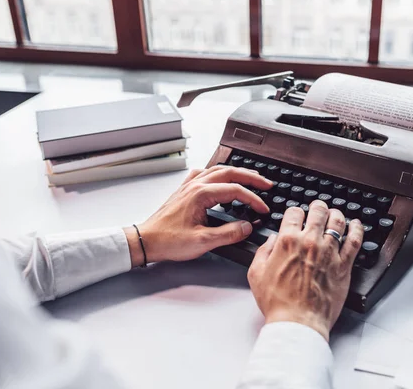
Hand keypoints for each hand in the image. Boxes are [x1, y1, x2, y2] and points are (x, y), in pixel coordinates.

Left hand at [124, 165, 272, 266]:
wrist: (146, 241)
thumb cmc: (169, 240)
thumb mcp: (203, 241)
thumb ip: (229, 233)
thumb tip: (247, 226)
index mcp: (201, 194)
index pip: (236, 190)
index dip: (254, 199)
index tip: (263, 209)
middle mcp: (195, 186)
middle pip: (230, 172)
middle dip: (251, 177)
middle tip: (266, 184)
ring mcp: (189, 186)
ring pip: (218, 170)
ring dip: (237, 173)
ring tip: (251, 179)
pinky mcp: (185, 191)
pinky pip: (204, 174)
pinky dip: (217, 174)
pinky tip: (220, 178)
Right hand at [247, 200, 363, 340]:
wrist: (298, 322)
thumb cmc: (278, 302)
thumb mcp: (256, 274)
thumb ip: (263, 251)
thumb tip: (272, 240)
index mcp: (288, 241)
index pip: (294, 212)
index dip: (295, 212)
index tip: (296, 216)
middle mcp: (310, 242)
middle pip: (319, 211)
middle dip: (318, 206)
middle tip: (318, 208)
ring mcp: (329, 252)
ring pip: (338, 222)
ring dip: (336, 214)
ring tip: (335, 214)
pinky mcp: (344, 265)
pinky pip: (355, 240)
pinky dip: (357, 229)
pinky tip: (356, 225)